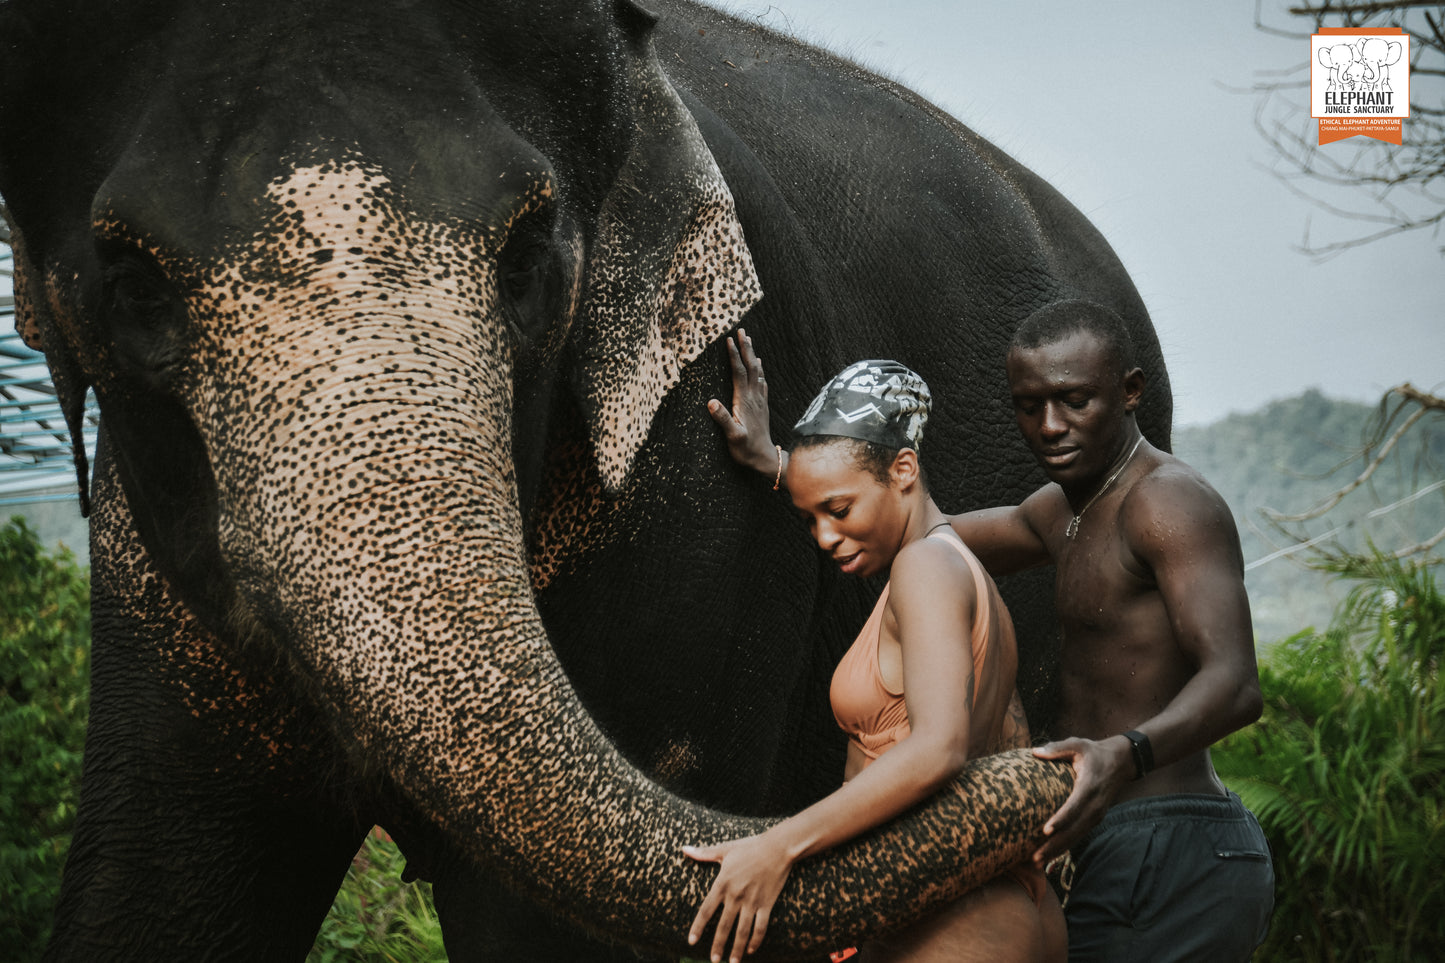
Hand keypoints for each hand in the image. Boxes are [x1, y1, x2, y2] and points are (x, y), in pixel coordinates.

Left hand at [683, 833, 792, 962]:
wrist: (777, 848)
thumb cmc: (750, 847)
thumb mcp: (725, 849)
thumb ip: (703, 853)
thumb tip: (684, 849)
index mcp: (722, 883)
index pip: (706, 910)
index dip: (698, 927)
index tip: (691, 941)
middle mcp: (736, 896)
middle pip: (724, 926)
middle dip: (717, 945)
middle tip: (713, 961)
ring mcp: (752, 902)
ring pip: (742, 931)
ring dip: (736, 949)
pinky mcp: (766, 904)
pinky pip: (761, 927)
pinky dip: (756, 940)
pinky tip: (751, 950)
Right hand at [707, 329, 778, 476]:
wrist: (764, 459)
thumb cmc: (746, 449)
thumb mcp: (732, 436)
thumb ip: (722, 419)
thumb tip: (710, 402)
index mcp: (744, 401)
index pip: (739, 373)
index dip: (733, 355)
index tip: (729, 339)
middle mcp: (754, 397)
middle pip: (750, 367)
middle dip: (745, 347)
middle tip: (741, 330)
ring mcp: (760, 400)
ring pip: (757, 372)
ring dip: (753, 354)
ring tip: (749, 340)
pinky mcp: (762, 406)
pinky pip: (762, 382)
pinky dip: (760, 370)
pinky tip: (760, 365)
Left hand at [1030, 736, 1132, 865]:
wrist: (1121, 762)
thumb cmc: (1094, 752)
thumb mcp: (1078, 744)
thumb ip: (1057, 748)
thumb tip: (1034, 752)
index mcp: (1089, 786)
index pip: (1074, 806)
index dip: (1061, 819)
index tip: (1045, 830)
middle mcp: (1095, 805)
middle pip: (1074, 829)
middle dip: (1055, 845)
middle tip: (1035, 857)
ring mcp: (1096, 814)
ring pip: (1077, 836)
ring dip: (1058, 850)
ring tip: (1038, 862)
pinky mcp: (1095, 819)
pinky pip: (1079, 835)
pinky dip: (1065, 846)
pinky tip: (1050, 855)